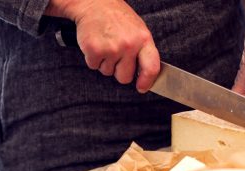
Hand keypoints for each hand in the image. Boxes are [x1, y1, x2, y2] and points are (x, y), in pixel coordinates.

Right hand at [45, 0, 159, 92]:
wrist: (93, 3)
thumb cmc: (117, 18)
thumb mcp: (138, 30)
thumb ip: (143, 51)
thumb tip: (146, 75)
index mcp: (143, 39)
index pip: (151, 68)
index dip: (147, 81)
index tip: (142, 87)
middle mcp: (129, 45)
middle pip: (125, 77)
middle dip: (119, 71)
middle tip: (116, 55)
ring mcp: (111, 48)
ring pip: (108, 72)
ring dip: (105, 63)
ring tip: (106, 44)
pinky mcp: (94, 50)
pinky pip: (94, 66)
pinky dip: (93, 59)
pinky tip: (96, 44)